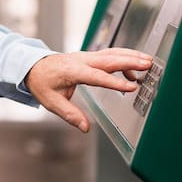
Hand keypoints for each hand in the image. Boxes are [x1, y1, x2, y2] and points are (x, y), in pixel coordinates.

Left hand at [24, 48, 152, 132]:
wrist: (33, 66)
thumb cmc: (42, 83)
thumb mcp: (51, 101)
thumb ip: (70, 114)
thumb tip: (85, 127)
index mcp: (72, 71)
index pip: (97, 76)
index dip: (115, 82)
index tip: (131, 87)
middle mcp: (81, 60)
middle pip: (108, 60)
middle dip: (129, 62)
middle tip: (148, 64)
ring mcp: (86, 56)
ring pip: (111, 53)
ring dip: (130, 56)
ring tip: (148, 61)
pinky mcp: (89, 56)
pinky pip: (109, 54)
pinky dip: (123, 58)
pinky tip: (133, 70)